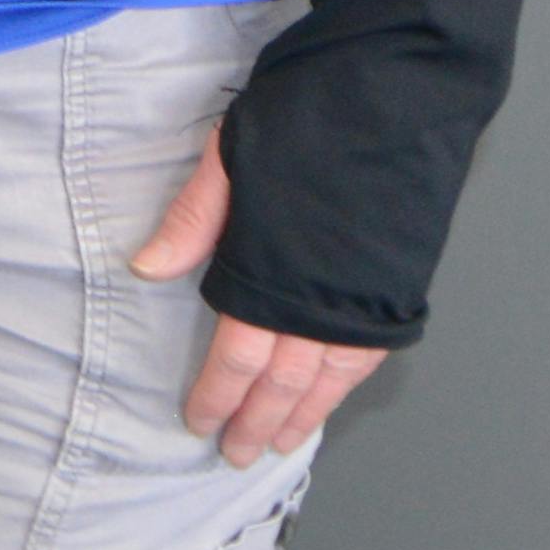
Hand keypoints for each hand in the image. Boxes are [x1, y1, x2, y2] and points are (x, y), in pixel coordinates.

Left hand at [129, 134, 389, 466]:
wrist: (400, 94)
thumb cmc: (311, 116)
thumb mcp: (232, 157)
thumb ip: (194, 219)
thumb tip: (148, 269)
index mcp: (274, 272)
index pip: (239, 356)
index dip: (218, 394)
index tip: (199, 423)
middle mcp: (324, 298)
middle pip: (285, 380)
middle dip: (258, 420)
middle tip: (237, 455)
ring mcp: (367, 295)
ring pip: (331, 375)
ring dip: (305, 413)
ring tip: (282, 442)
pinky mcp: (400, 285)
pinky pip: (369, 351)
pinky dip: (346, 381)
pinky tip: (331, 394)